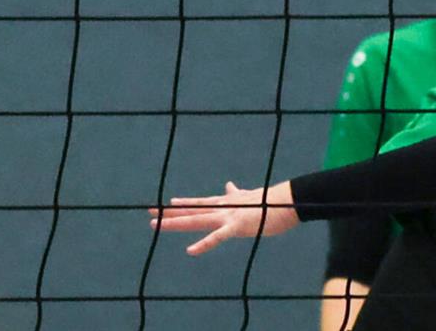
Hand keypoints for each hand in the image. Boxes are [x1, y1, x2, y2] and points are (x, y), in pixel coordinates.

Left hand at [149, 180, 299, 255]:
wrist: (286, 201)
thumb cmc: (270, 201)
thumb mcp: (248, 196)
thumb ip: (235, 193)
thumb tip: (228, 185)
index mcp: (225, 204)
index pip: (198, 204)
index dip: (180, 205)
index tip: (163, 204)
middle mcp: (222, 209)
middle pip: (191, 212)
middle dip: (169, 213)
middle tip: (148, 212)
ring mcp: (227, 217)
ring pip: (196, 221)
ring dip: (176, 223)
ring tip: (157, 224)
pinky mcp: (237, 227)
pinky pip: (217, 238)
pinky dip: (203, 244)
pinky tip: (190, 251)